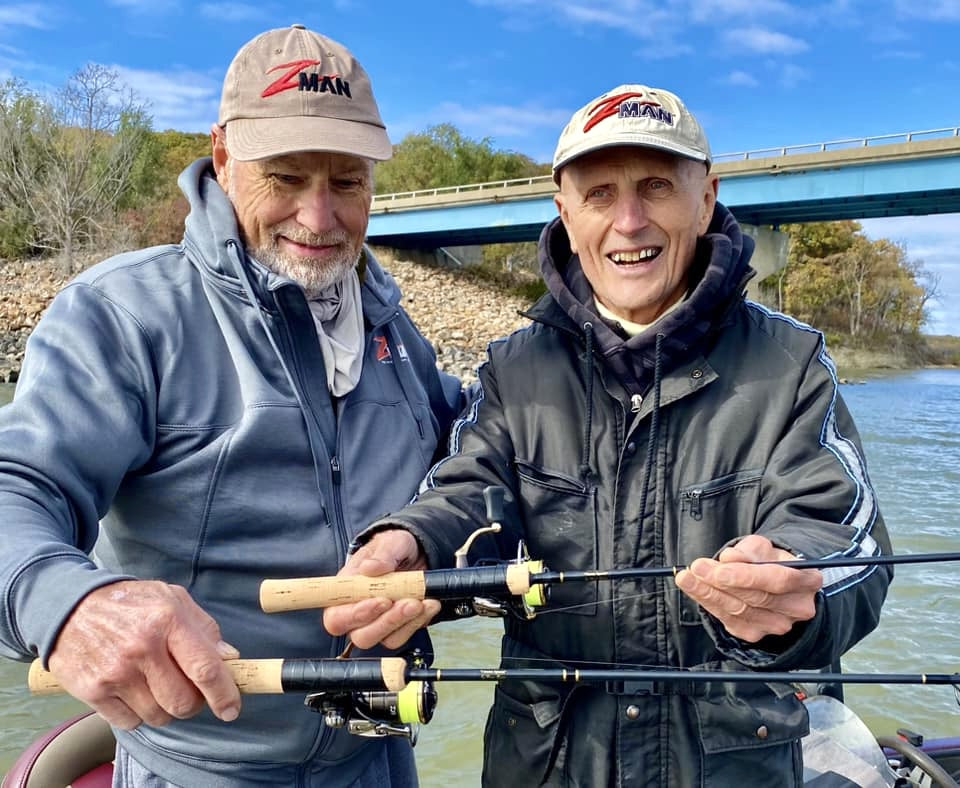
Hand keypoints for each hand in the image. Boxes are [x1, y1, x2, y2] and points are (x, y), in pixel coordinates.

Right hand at [47, 580, 240, 729]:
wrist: (71, 607)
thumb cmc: (131, 604)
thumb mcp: (173, 599)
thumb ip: (204, 629)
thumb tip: (230, 659)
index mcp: (168, 620)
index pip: (205, 668)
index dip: (224, 694)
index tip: (231, 709)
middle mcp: (142, 647)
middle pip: (183, 702)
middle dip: (193, 703)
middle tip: (188, 691)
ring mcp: (116, 672)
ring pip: (159, 716)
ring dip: (165, 709)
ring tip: (156, 684)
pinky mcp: (93, 691)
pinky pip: (130, 723)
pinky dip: (138, 714)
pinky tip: (133, 690)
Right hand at [323, 529, 439, 649]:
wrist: (415, 553)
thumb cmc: (392, 549)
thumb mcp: (388, 543)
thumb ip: (381, 554)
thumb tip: (370, 568)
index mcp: (344, 594)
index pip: (336, 617)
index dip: (355, 615)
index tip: (382, 600)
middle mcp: (357, 615)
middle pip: (361, 635)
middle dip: (387, 621)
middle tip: (409, 602)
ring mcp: (378, 624)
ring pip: (386, 639)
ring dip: (406, 622)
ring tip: (421, 601)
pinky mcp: (398, 629)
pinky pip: (406, 635)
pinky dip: (419, 621)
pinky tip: (429, 604)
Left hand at [674, 534, 822, 642]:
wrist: (770, 581)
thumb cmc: (767, 560)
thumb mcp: (760, 548)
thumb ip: (747, 552)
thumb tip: (729, 558)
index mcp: (806, 580)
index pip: (776, 580)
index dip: (746, 576)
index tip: (719, 569)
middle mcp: (797, 607)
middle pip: (755, 597)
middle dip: (720, 583)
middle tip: (696, 568)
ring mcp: (778, 624)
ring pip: (739, 611)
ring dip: (708, 594)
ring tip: (687, 578)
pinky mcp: (756, 633)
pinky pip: (729, 620)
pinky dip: (708, 603)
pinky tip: (695, 589)